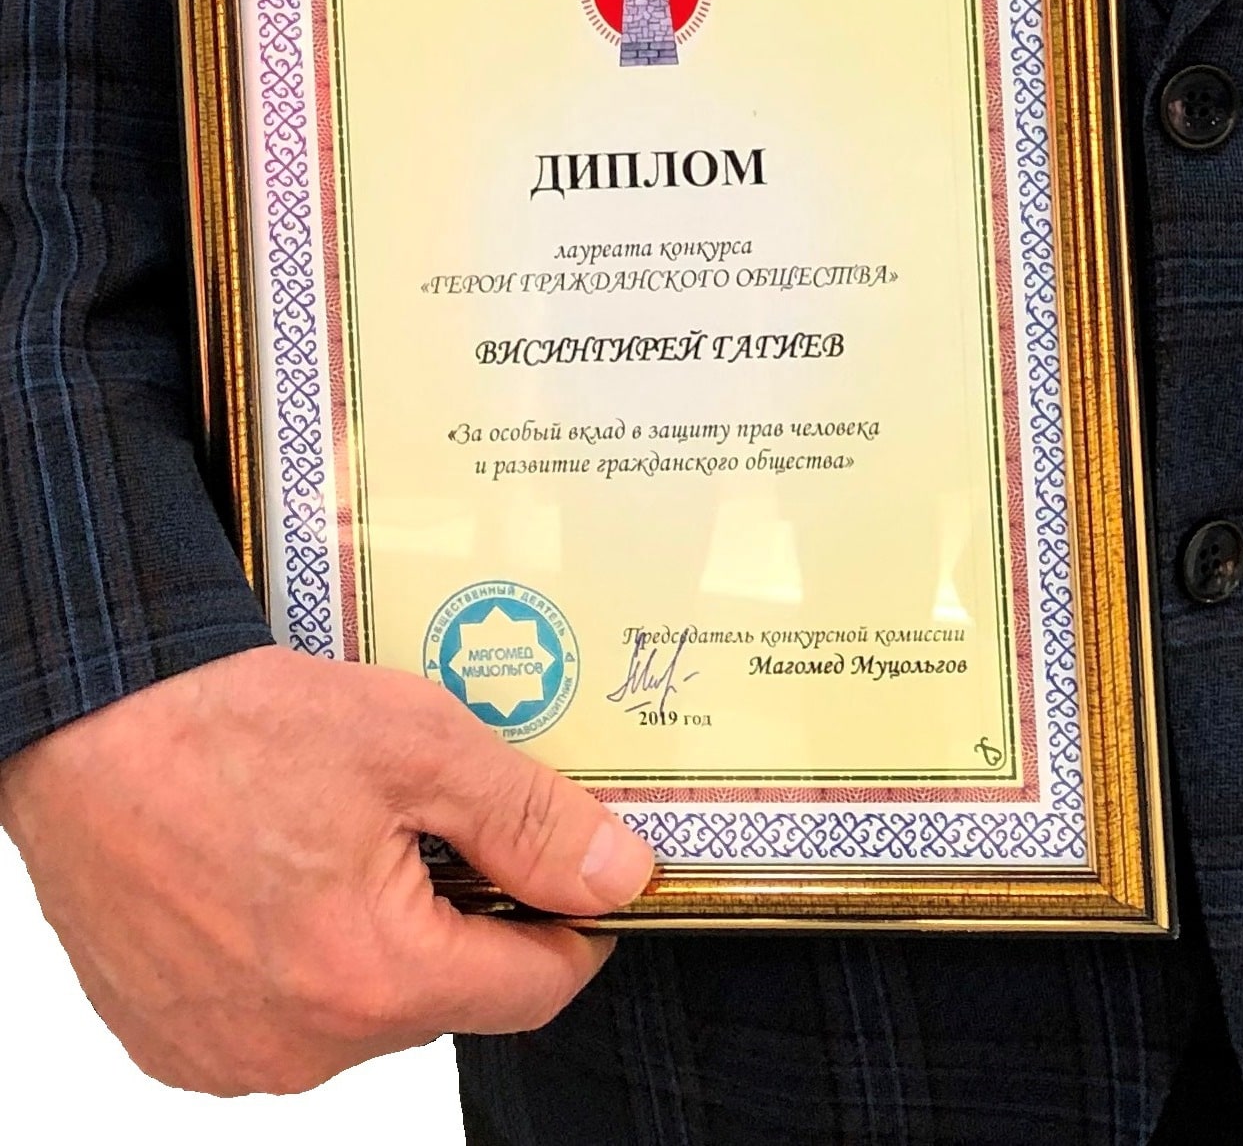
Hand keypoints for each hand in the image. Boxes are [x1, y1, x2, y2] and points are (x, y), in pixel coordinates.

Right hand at [0, 642, 654, 1093]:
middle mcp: (301, 1046)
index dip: (573, 925)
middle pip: (444, 996)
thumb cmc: (230, 727)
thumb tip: (616, 873)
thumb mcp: (414, 741)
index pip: (533, 991)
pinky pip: (278, 1018)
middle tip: (434, 816)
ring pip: (360, 1009)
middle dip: (460, 913)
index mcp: (373, 978)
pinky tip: (276, 872)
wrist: (86, 730)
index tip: (580, 875)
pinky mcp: (177, 1042)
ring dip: (374, 936)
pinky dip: (296, 957)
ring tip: (340, 834)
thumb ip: (526, 819)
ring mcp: (231, 1056)